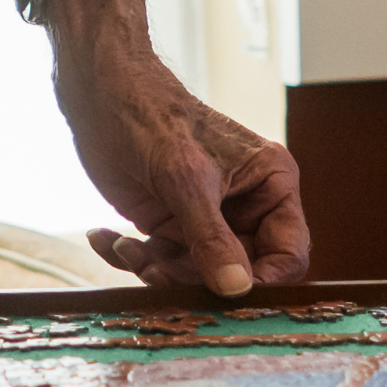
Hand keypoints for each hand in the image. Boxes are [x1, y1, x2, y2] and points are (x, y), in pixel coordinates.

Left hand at [44, 0, 309, 296]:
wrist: (98, 92)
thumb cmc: (151, 115)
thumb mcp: (185, 179)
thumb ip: (211, 238)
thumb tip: (237, 289)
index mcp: (271, 184)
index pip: (289, 253)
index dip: (263, 280)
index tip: (226, 294)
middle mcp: (245, 206)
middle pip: (238, 271)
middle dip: (195, 277)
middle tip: (155, 269)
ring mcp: (206, 218)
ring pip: (195, 274)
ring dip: (156, 269)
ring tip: (126, 249)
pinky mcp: (170, 225)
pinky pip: (161, 261)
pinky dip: (132, 258)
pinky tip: (106, 238)